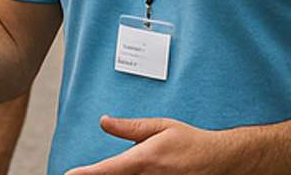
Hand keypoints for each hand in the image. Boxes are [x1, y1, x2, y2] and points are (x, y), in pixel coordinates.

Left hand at [65, 116, 227, 174]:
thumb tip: (104, 122)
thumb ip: (130, 127)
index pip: (107, 169)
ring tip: (109, 172)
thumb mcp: (161, 127)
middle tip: (81, 174)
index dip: (86, 174)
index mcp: (144, 160)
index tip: (69, 174)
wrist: (222, 160)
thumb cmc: (191, 142)